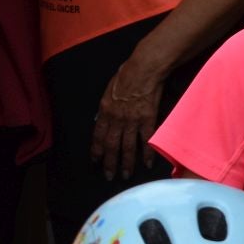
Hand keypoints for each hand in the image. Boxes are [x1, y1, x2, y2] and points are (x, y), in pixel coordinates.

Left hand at [92, 54, 167, 180]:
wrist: (144, 68)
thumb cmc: (127, 74)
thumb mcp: (109, 90)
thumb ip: (106, 106)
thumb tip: (104, 117)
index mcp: (105, 111)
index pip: (98, 136)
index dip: (96, 151)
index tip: (95, 161)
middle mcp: (117, 119)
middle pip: (111, 145)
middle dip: (109, 162)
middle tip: (109, 175)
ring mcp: (132, 120)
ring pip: (127, 146)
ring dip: (126, 162)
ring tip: (126, 174)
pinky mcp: (148, 119)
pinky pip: (146, 139)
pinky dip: (147, 152)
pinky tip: (147, 162)